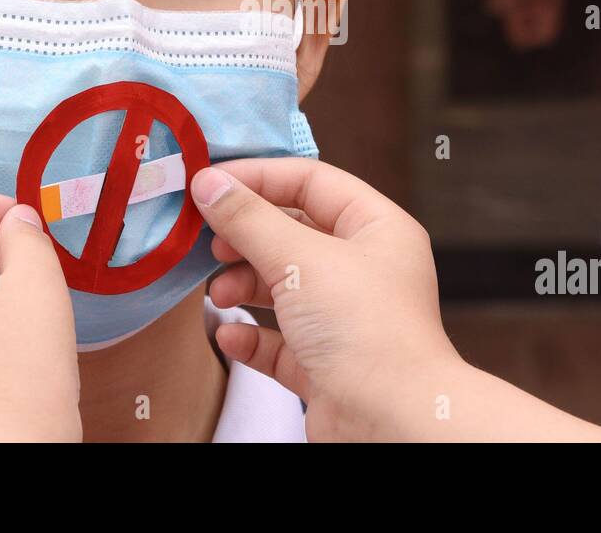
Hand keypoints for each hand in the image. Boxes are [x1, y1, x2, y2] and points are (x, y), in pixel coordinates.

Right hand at [190, 159, 461, 440]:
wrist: (392, 422)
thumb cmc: (364, 329)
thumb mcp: (300, 259)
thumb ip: (249, 219)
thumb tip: (209, 183)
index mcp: (377, 229)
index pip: (312, 182)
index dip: (260, 178)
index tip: (210, 184)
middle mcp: (366, 269)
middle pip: (294, 233)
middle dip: (247, 236)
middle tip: (210, 242)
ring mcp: (346, 318)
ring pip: (283, 286)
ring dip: (243, 285)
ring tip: (219, 292)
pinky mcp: (326, 365)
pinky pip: (280, 339)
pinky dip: (251, 333)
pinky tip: (229, 333)